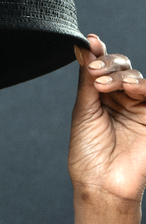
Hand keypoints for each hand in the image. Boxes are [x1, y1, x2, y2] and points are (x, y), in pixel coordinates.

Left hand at [68, 34, 145, 202]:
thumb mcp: (84, 109)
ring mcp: (140, 108)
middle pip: (122, 66)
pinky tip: (128, 88)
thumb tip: (83, 47)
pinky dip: (142, 87)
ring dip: (122, 75)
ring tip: (106, 85)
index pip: (104, 65)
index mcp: (102, 94)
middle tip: (94, 73)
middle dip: (108, 63)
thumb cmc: (88, 150)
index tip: (91, 40)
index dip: (99, 51)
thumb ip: (88, 79)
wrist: (101, 183)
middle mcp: (122, 98)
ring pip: (137, 78)